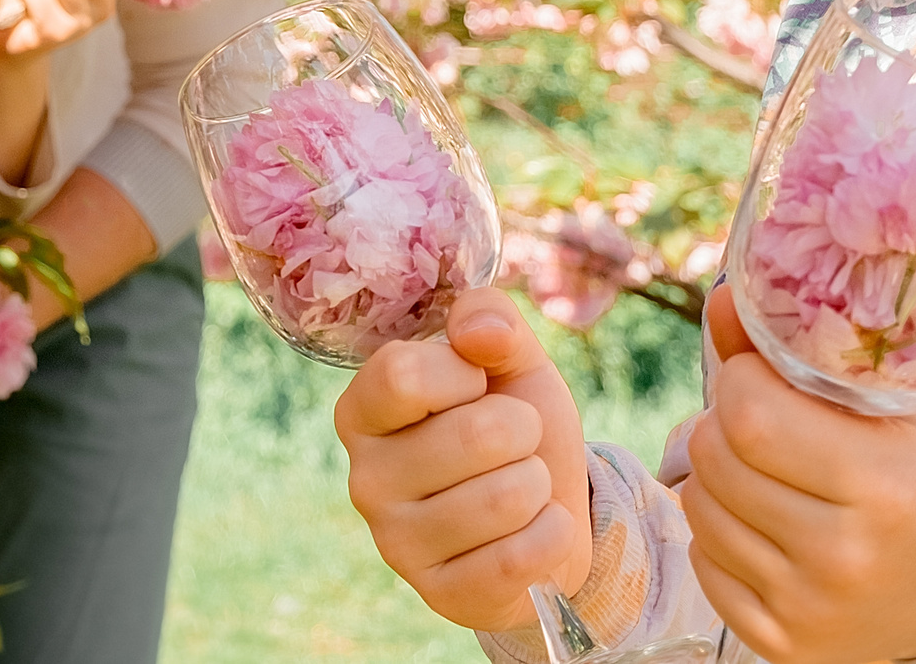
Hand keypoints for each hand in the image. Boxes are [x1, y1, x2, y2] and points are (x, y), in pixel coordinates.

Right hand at [334, 288, 590, 634]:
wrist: (548, 512)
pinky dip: (552, 535)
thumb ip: (490, 319)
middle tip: (512, 442)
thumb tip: (477, 332)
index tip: (476, 384)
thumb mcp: (509, 360)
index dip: (465, 372)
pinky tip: (532, 531)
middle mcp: (363, 479)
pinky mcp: (441, 595)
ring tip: (520, 487)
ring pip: (508, 497)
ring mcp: (397, 544)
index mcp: (362, 411)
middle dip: (523, 429)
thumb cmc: (514, 424)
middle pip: (475, 434)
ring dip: (539, 484)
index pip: (402, 374)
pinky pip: (523, 557)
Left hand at [683, 288, 915, 663]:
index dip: (741, 380)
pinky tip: (767, 524)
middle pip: (714, 458)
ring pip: (699, 508)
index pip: (749, 415)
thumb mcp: (888, 406)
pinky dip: (721, 534)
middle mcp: (844, 556)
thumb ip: (797, 353)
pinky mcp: (782, 645)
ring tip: (768, 473)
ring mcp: (810, 608)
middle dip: (723, 424)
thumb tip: (722, 297)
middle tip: (763, 423)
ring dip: (717, 478)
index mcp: (883, 486)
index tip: (763, 377)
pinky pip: (704, 563)